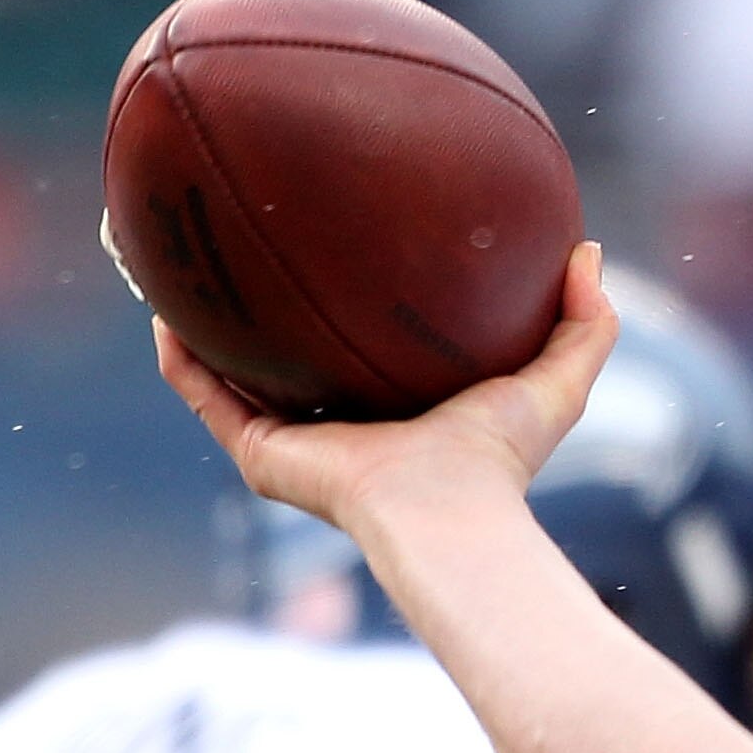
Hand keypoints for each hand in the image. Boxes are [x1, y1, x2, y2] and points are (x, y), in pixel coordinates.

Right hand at [154, 243, 620, 537]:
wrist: (447, 510)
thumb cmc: (501, 458)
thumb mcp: (556, 379)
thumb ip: (586, 322)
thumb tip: (589, 250)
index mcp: (397, 412)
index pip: (363, 352)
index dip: (346, 305)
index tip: (336, 248)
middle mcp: (340, 428)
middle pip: (291, 361)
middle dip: (266, 312)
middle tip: (249, 242)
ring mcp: (295, 445)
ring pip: (234, 377)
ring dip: (205, 327)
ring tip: (180, 267)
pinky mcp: (262, 457)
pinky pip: (207, 397)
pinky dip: (181, 357)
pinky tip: (162, 307)